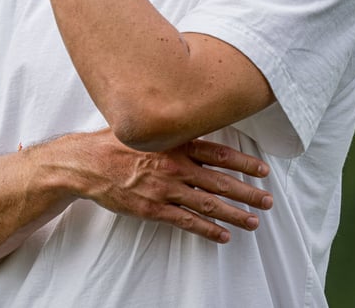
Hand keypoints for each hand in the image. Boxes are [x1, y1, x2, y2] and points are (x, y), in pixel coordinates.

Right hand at [72, 130, 273, 243]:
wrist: (86, 163)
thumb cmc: (116, 143)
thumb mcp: (149, 127)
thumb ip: (172, 128)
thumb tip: (193, 119)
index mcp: (177, 143)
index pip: (220, 154)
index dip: (244, 163)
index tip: (263, 171)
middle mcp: (176, 166)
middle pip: (220, 181)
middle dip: (247, 192)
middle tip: (267, 201)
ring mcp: (165, 189)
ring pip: (208, 204)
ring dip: (234, 214)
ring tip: (253, 221)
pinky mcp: (153, 209)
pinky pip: (186, 221)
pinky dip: (207, 229)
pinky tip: (222, 235)